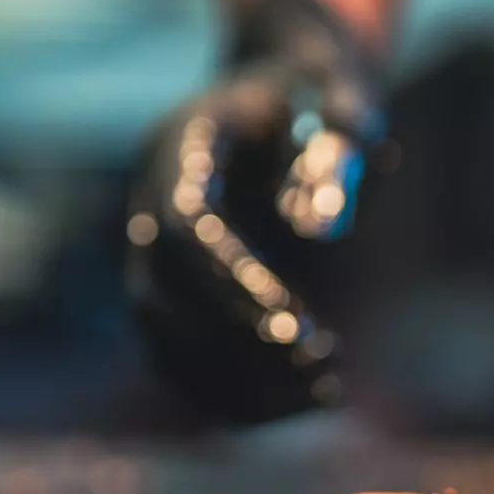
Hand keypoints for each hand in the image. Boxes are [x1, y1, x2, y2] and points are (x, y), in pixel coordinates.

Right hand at [125, 0, 386, 421]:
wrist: (283, 93)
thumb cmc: (322, 94)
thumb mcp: (344, 96)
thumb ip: (341, 140)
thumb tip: (319, 230)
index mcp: (185, 144)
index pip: (186, 228)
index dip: (234, 282)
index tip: (300, 325)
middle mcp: (149, 200)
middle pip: (163, 293)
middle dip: (238, 342)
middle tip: (323, 364)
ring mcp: (151, 250)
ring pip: (164, 338)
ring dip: (237, 379)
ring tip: (326, 391)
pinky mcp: (172, 288)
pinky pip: (182, 356)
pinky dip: (237, 391)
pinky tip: (309, 400)